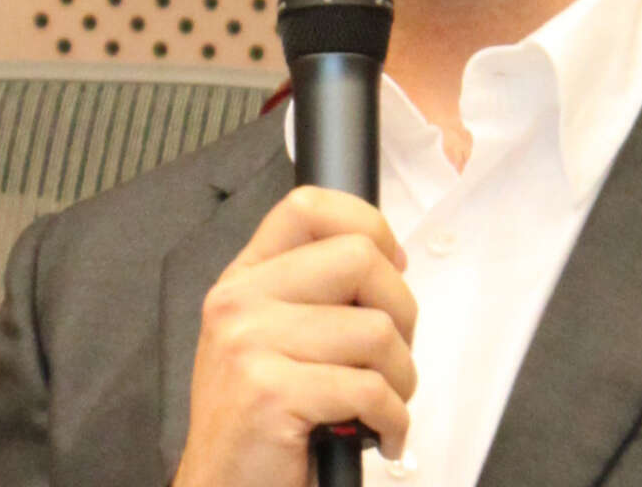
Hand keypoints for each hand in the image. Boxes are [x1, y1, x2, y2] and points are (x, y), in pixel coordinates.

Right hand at [173, 185, 416, 486]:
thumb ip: (314, 292)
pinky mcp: (271, 395)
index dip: (368, 224)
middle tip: (392, 354)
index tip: (392, 263)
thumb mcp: (272, 339)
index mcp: (245, 279)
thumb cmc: (262, 424)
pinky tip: (380, 435)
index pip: (308, 207)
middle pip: (359, 258)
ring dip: (401, 377)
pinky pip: (370, 389)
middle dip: (401, 310)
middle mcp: (240, 302)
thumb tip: (390, 258)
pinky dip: (394, 418)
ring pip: (376, 330)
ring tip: (382, 404)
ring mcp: (250, 346)